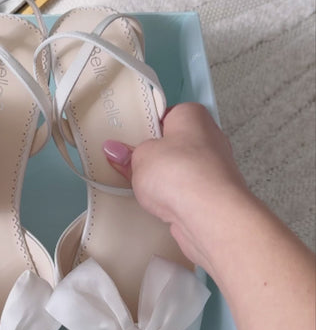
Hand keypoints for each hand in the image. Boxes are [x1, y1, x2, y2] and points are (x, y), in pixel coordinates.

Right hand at [103, 102, 250, 267]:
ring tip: (143, 187)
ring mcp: (213, 168)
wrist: (209, 215)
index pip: (165, 115)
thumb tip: (116, 150)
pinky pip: (184, 190)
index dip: (144, 128)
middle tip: (131, 163)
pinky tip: (158, 204)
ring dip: (161, 179)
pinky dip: (172, 197)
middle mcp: (209, 137)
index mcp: (192, 115)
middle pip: (172, 144)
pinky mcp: (212, 194)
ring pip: (178, 169)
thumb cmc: (180, 173)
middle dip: (152, 156)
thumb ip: (127, 154)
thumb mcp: (140, 157)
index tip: (127, 139)